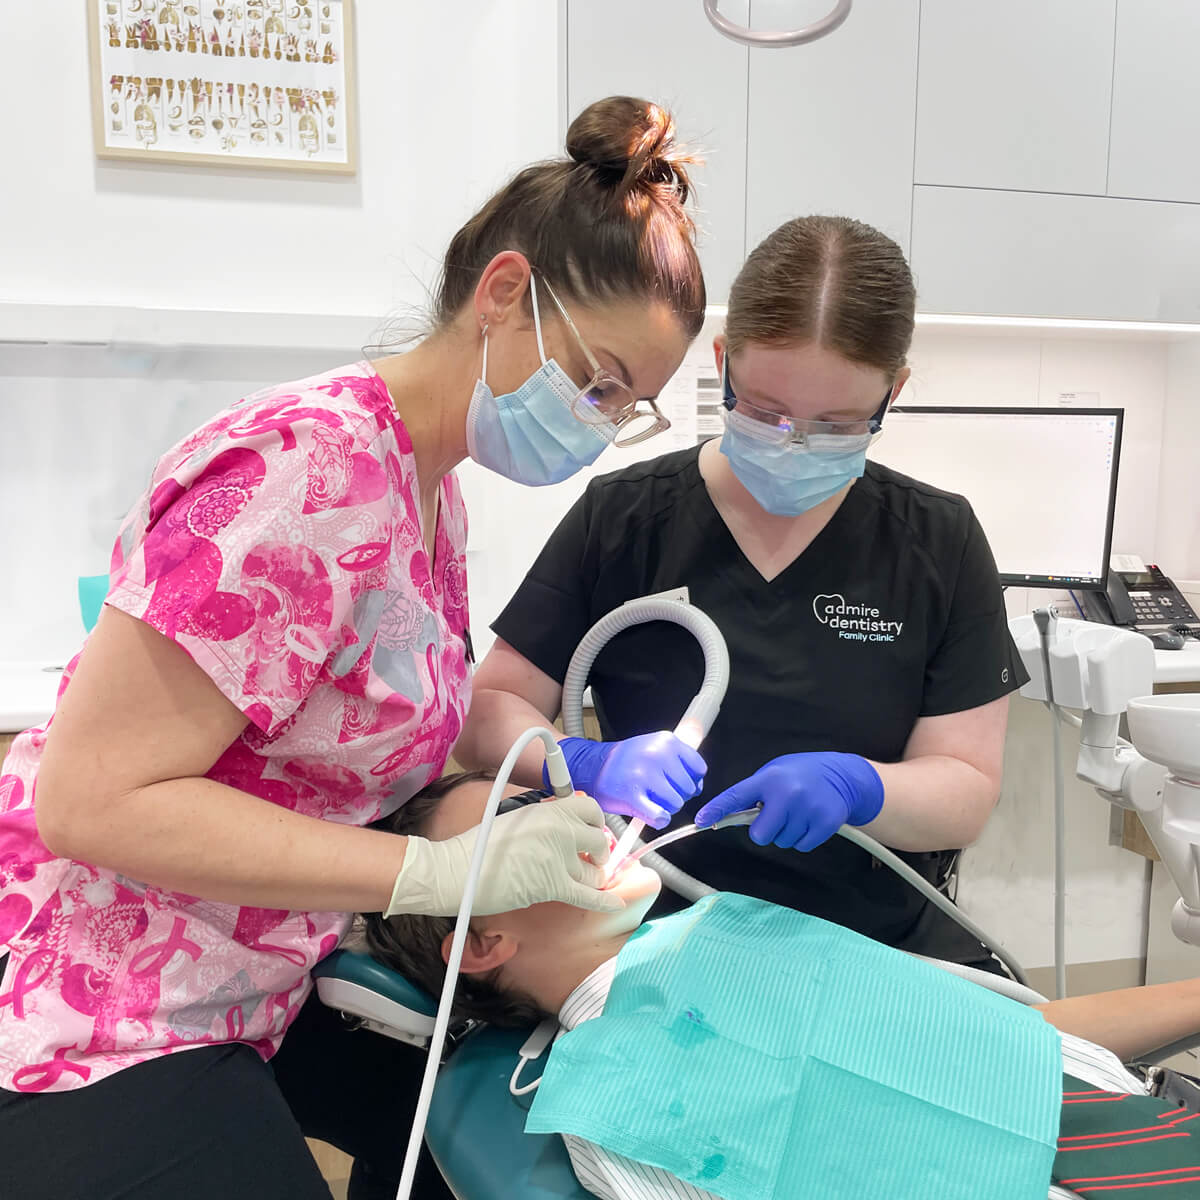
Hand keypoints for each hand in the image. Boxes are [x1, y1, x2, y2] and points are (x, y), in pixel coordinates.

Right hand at [386, 793, 623, 916]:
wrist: (457, 870)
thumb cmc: (479, 844)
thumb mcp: (514, 817)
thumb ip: (543, 817)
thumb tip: (565, 822)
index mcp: (549, 809)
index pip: (590, 808)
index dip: (594, 821)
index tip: (590, 830)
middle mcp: (560, 830)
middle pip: (599, 840)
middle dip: (598, 851)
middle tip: (589, 858)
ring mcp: (560, 858)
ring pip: (595, 871)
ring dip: (593, 876)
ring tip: (584, 878)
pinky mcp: (553, 886)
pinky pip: (589, 896)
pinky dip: (604, 902)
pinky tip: (615, 906)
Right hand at [550, 732, 706, 828]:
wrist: (592, 767)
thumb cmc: (626, 760)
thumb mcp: (654, 746)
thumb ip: (678, 759)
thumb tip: (699, 781)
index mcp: (666, 741)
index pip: (699, 768)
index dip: (692, 780)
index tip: (678, 783)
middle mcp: (657, 755)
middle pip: (689, 789)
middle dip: (678, 795)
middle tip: (660, 792)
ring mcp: (644, 775)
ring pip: (676, 804)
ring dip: (666, 807)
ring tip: (651, 800)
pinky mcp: (632, 796)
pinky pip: (661, 816)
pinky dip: (659, 819)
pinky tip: (650, 813)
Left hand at [694, 753, 883, 851]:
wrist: (842, 775)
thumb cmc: (800, 774)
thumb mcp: (774, 774)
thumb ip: (752, 794)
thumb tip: (726, 818)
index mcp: (769, 779)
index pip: (736, 796)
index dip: (717, 810)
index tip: (701, 820)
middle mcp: (787, 794)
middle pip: (760, 835)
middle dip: (764, 830)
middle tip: (776, 816)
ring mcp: (807, 810)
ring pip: (782, 842)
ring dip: (786, 833)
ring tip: (797, 813)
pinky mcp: (824, 824)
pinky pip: (801, 846)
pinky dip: (803, 838)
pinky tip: (809, 820)